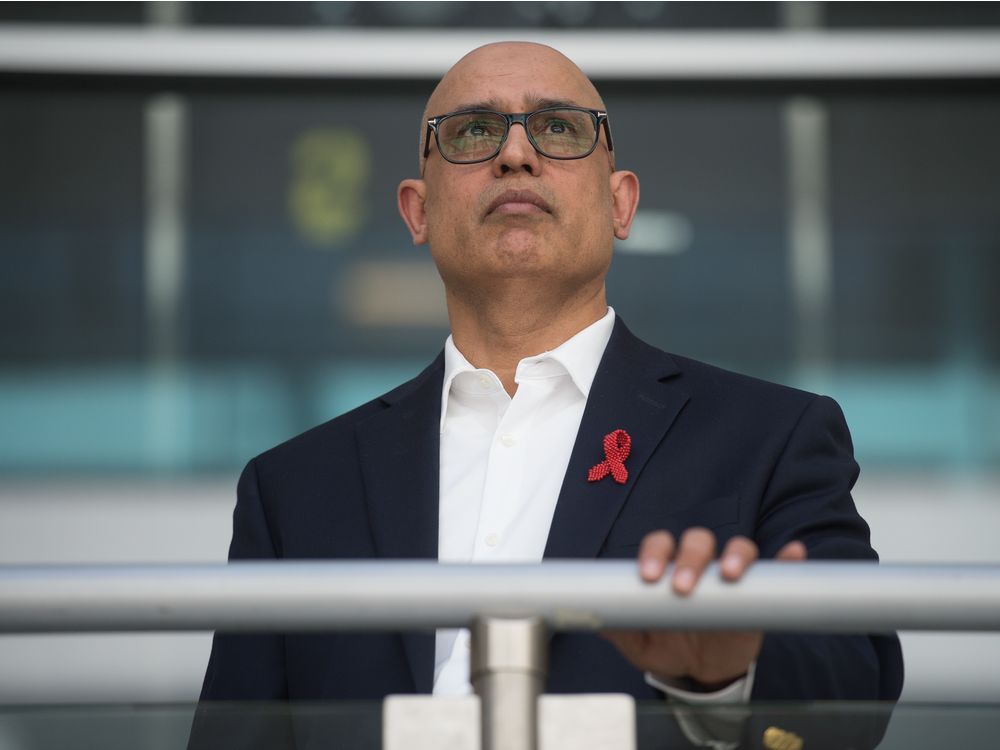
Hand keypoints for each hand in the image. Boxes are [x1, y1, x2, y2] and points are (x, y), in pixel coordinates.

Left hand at [603, 528, 806, 689]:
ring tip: (730, 574)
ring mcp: (731, 574)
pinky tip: (792, 553)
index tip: (649, 577)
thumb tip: (595, 618)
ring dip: (736, 554)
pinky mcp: (760, 590)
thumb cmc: (667, 644)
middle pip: (697, 541)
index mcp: (667, 567)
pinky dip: (787, 557)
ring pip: (737, 547)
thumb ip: (618, 628)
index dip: (654, 553)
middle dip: (690, 557)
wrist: (700, 670)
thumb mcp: (639, 643)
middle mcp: (699, 563)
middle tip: (683, 586)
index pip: (660, 544)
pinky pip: (777, 567)